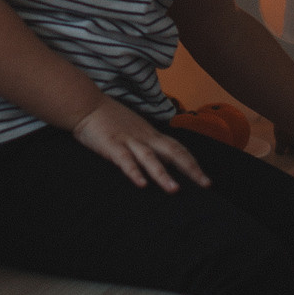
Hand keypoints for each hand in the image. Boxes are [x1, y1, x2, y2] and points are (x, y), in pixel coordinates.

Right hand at [73, 98, 209, 191]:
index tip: (206, 180)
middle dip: (190, 169)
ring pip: (150, 158)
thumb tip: (165, 161)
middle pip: (173, 152)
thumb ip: (149, 144)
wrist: (87, 104)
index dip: (193, 163)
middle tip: (205, 184)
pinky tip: (141, 184)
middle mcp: (145, 137)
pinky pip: (124, 160)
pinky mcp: (111, 145)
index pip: (178, 148)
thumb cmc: (110, 118)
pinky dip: (134, 172)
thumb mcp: (135, 130)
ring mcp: (128, 141)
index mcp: (151, 135)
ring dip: (163, 175)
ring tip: (174, 190)